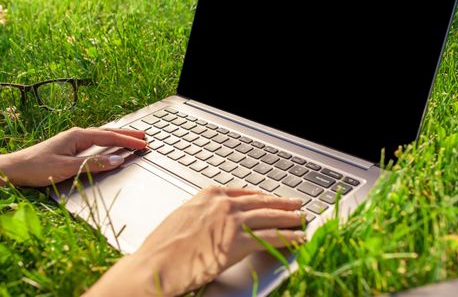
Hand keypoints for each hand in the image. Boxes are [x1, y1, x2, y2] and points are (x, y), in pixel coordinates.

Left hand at [0, 127, 146, 186]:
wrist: (13, 169)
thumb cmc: (36, 167)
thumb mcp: (67, 167)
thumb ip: (93, 164)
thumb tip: (116, 159)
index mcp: (78, 136)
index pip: (109, 137)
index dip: (128, 141)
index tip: (143, 144)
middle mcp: (77, 135)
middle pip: (108, 132)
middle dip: (127, 134)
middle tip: (145, 136)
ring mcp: (73, 140)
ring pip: (102, 136)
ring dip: (118, 137)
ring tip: (133, 138)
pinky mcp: (69, 147)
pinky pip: (95, 141)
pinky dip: (108, 141)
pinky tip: (110, 144)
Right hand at [87, 187, 305, 295]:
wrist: (155, 264)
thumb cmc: (163, 246)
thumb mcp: (185, 217)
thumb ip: (206, 213)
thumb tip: (218, 219)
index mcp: (209, 195)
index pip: (246, 193)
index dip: (263, 197)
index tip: (273, 199)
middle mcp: (223, 203)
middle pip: (261, 202)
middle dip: (282, 204)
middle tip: (297, 204)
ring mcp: (231, 221)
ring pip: (270, 217)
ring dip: (290, 219)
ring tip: (302, 219)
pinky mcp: (237, 242)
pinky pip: (270, 237)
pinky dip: (287, 237)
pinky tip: (296, 238)